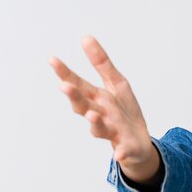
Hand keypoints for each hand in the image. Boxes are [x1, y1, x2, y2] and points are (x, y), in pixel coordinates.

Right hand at [50, 37, 157, 180]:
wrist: (139, 142)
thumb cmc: (123, 111)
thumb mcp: (116, 83)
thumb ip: (101, 63)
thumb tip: (86, 37)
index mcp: (96, 99)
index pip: (78, 85)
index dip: (65, 73)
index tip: (53, 59)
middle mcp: (99, 115)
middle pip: (83, 106)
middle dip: (75, 97)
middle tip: (65, 86)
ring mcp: (111, 132)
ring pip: (99, 129)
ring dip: (95, 122)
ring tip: (92, 114)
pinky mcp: (126, 147)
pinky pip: (122, 151)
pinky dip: (120, 153)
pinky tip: (119, 154)